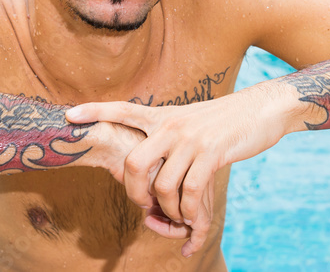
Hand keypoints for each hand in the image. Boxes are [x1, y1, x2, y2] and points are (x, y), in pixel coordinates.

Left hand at [67, 84, 289, 256]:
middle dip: (133, 192)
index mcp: (162, 116)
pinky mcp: (211, 153)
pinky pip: (188, 192)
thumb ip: (166, 133)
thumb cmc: (222, 121)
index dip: (95, 112)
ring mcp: (190, 139)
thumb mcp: (188, 120)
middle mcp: (171, 125)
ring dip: (168, 210)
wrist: (260, 111)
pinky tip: (192, 220)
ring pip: (163, 185)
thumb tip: (148, 154)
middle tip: (143, 205)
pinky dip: (188, 213)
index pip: (122, 110)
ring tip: (177, 215)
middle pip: (135, 163)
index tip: (69, 115)